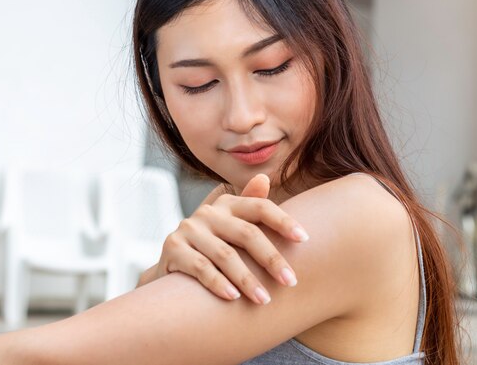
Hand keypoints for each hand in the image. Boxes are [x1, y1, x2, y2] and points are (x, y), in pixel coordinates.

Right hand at [153, 174, 308, 304]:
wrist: (171, 266)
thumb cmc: (212, 247)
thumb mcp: (230, 227)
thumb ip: (250, 205)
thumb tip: (265, 177)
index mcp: (226, 203)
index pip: (259, 207)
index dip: (283, 221)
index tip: (305, 239)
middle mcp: (207, 212)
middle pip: (246, 233)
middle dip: (271, 258)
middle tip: (291, 281)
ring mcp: (188, 229)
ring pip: (225, 254)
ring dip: (247, 279)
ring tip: (265, 299)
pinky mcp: (172, 248)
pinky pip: (200, 267)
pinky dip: (219, 283)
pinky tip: (234, 298)